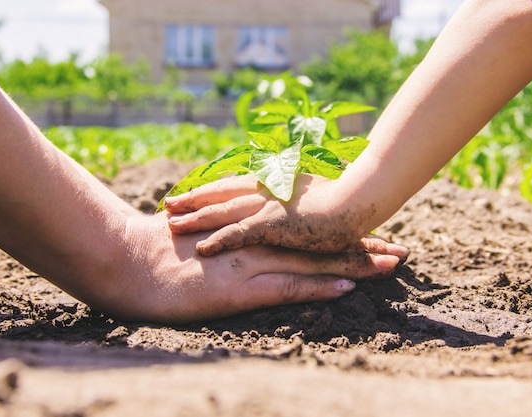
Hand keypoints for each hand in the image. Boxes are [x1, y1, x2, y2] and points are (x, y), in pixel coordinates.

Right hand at [88, 212, 401, 322]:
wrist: (129, 261)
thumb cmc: (161, 249)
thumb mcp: (204, 231)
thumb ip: (232, 228)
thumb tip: (252, 225)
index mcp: (254, 229)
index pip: (307, 229)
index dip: (343, 232)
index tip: (376, 231)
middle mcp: (260, 241)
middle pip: (321, 244)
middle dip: (363, 245)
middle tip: (402, 246)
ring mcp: (254, 263)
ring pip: (314, 262)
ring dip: (354, 263)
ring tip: (392, 265)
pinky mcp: (242, 288)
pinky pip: (288, 287)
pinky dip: (319, 287)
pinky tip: (348, 288)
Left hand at [165, 174, 407, 257]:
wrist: (358, 196)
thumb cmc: (342, 192)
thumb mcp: (312, 189)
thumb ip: (294, 191)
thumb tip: (287, 193)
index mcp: (274, 180)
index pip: (234, 183)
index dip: (209, 188)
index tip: (188, 191)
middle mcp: (266, 189)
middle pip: (221, 193)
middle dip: (193, 199)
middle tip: (168, 205)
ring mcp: (269, 206)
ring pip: (223, 211)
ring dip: (196, 218)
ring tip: (171, 224)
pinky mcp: (276, 225)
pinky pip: (241, 233)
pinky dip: (220, 239)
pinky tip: (202, 248)